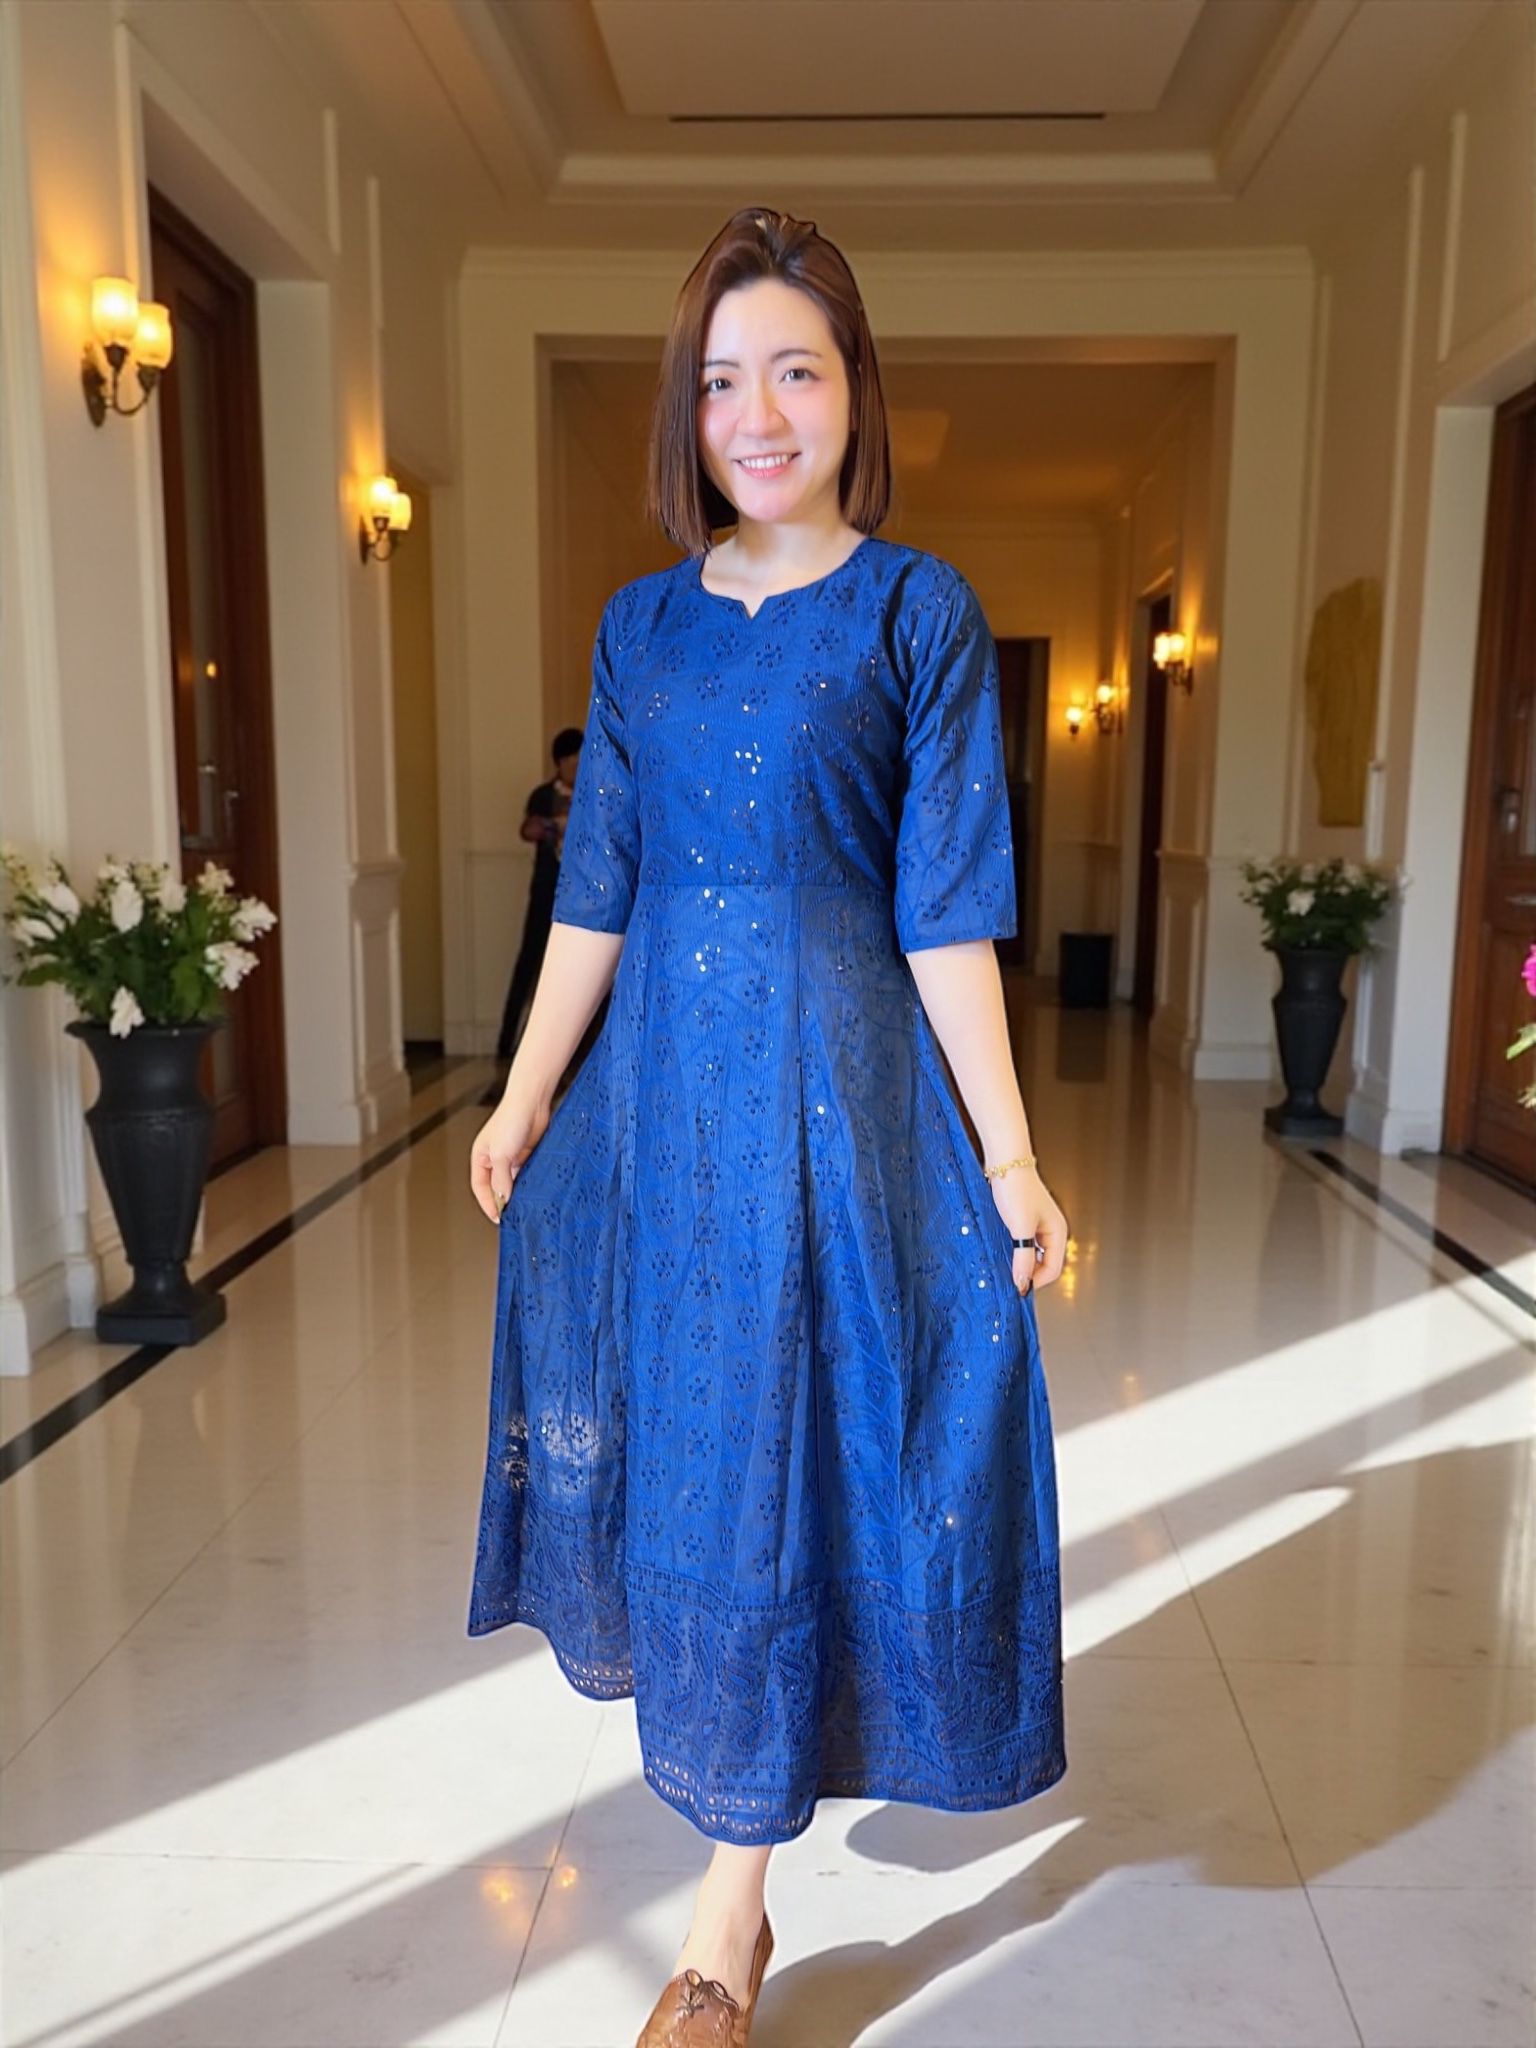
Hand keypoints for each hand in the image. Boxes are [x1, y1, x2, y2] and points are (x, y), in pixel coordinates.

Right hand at [469, 1082, 551, 1223]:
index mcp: (480, 1157)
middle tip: (512, 1217)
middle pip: (496, 1186)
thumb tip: (503, 1200)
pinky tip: (533, 1191)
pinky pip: (525, 1175)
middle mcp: (494, 1159)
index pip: (480, 1187)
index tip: (498, 1218)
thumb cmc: (511, 1120)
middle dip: (502, 1201)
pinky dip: (528, 1183)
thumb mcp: (501, 1155)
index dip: (488, 1204)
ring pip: (512, 1182)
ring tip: (524, 1207)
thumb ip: (501, 1180)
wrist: (532, 1103)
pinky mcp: (526, 1155)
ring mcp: (510, 1157)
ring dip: (517, 1194)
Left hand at [990, 1165, 1067, 1295]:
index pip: (1052, 1270)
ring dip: (1020, 1263)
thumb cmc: (1016, 1189)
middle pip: (1044, 1265)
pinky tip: (1001, 1252)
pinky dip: (1014, 1253)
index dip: (1035, 1281)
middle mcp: (1051, 1231)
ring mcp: (1038, 1227)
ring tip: (1003, 1266)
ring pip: (1032, 1256)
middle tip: (1007, 1279)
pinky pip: (1022, 1246)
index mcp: (1058, 1233)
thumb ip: (1022, 1257)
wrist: (1005, 1162)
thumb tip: (1023, 1284)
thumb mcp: (1020, 1227)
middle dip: (1028, 1274)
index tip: (1016, 1288)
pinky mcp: (1025, 1222)